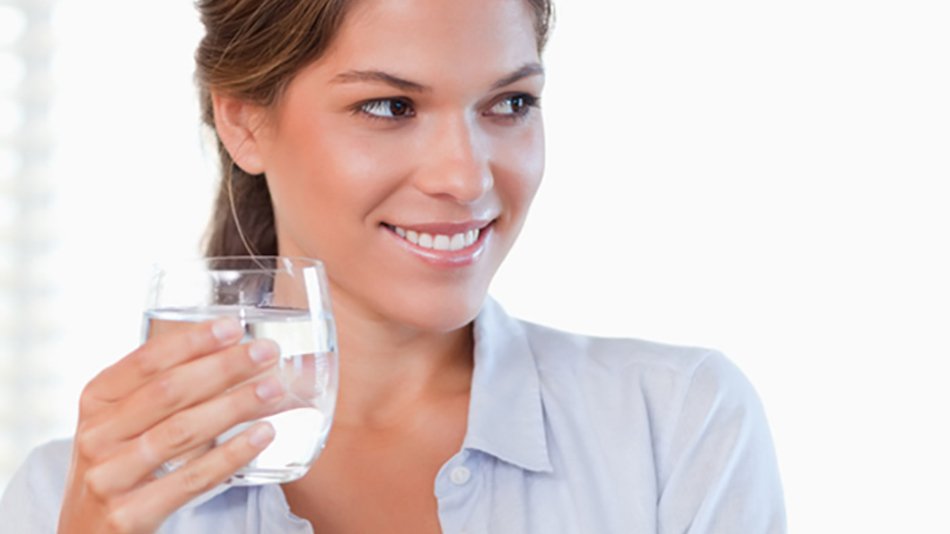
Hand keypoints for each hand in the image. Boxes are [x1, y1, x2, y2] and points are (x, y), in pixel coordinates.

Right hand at [58, 318, 284, 532]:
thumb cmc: (119, 468)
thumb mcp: (124, 423)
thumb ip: (166, 391)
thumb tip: (238, 355)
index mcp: (96, 401)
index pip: (146, 361)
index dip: (192, 342)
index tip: (233, 327)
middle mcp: (96, 435)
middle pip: (168, 392)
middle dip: (224, 368)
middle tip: (267, 352)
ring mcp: (109, 477)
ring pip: (182, 432)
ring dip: (234, 406)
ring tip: (274, 391)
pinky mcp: (129, 515)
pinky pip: (190, 479)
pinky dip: (231, 455)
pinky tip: (262, 436)